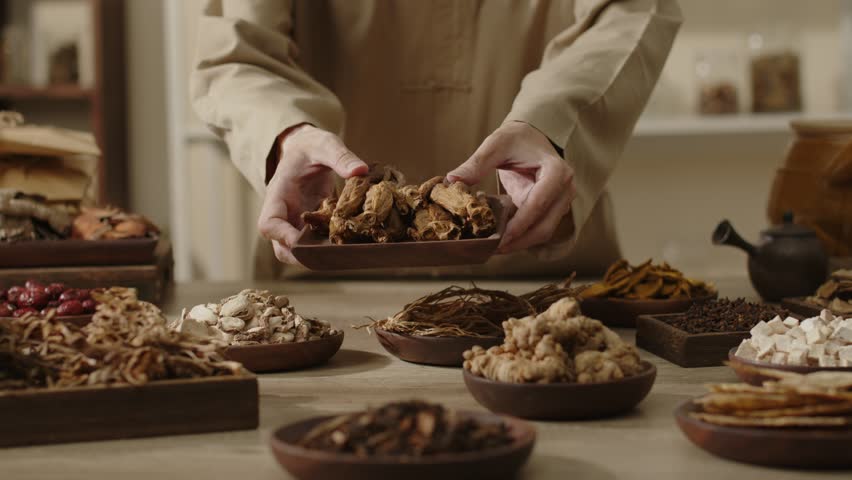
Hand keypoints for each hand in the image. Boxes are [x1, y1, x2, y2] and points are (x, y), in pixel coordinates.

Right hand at [257, 125, 367, 263]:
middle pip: (281, 247)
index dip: (282, 237)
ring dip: (317, 255)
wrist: (308, 148)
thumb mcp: (326, 144)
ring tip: (343, 252)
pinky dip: (329, 246)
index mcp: (278, 194)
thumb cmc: (311, 146)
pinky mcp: (311, 224)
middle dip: (301, 257)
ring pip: (298, 250)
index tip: (302, 241)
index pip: (268, 224)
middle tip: (331, 257)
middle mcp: (284, 213)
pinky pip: (315, 242)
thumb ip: (340, 156)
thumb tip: (360, 170)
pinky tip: (350, 244)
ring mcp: (296, 221)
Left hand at [447, 121, 574, 252]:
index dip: (521, 223)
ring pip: (543, 232)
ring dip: (520, 243)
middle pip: (545, 225)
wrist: (532, 139)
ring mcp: (561, 202)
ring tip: (495, 249)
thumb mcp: (496, 144)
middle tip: (493, 250)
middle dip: (519, 241)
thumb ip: (477, 163)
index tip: (501, 238)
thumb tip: (452, 180)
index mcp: (557, 171)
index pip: (540, 202)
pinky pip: (538, 229)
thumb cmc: (516, 139)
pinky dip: (521, 238)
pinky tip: (501, 241)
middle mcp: (565, 189)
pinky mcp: (552, 211)